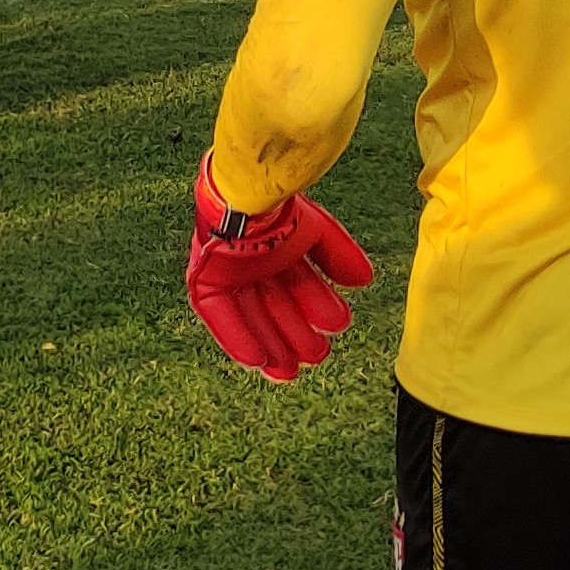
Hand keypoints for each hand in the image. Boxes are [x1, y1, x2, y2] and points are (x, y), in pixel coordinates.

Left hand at [185, 157, 370, 380]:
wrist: (245, 198)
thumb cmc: (278, 208)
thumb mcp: (315, 231)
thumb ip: (337, 254)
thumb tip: (364, 281)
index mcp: (279, 249)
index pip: (300, 286)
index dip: (317, 309)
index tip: (335, 329)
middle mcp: (254, 264)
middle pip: (276, 307)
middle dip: (295, 334)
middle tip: (317, 356)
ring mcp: (229, 272)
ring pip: (251, 316)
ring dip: (269, 344)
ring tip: (288, 372)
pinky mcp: (205, 279)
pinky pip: (218, 314)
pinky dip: (236, 337)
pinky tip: (255, 360)